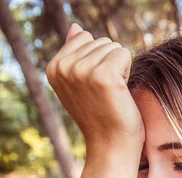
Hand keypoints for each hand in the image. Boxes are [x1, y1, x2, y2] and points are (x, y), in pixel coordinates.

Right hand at [46, 24, 143, 155]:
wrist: (110, 146)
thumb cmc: (101, 116)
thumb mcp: (81, 84)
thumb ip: (76, 54)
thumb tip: (77, 28)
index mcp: (53, 67)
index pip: (86, 38)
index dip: (98, 61)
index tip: (95, 87)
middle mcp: (63, 67)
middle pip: (101, 41)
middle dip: (110, 64)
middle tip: (106, 93)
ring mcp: (81, 70)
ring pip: (113, 47)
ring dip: (120, 69)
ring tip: (112, 94)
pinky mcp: (103, 76)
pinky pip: (124, 54)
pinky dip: (128, 72)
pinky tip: (120, 92)